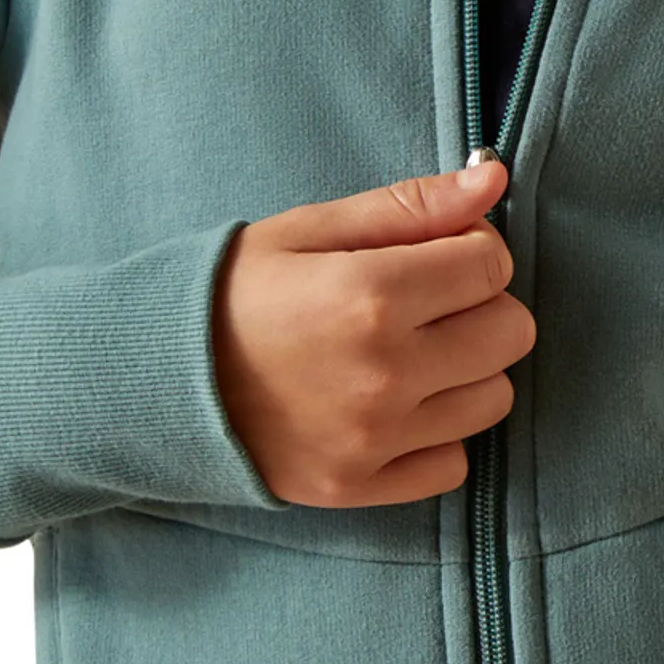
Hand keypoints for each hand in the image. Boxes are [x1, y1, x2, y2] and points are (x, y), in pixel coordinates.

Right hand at [211, 159, 534, 507]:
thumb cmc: (234, 289)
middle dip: (480, 305)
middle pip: (510, 333)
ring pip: (494, 399)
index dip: (470, 249)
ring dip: (467, 369)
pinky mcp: (361, 487)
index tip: (435, 252)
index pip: (492, 265)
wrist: (154, 378)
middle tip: (426, 300)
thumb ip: (411, 205)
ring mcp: (376, 439)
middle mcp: (385, 373)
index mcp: (372, 294)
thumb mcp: (312, 227)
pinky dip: (438, 432)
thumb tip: (494, 177)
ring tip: (410, 350)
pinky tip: (396, 403)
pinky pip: (455, 462)